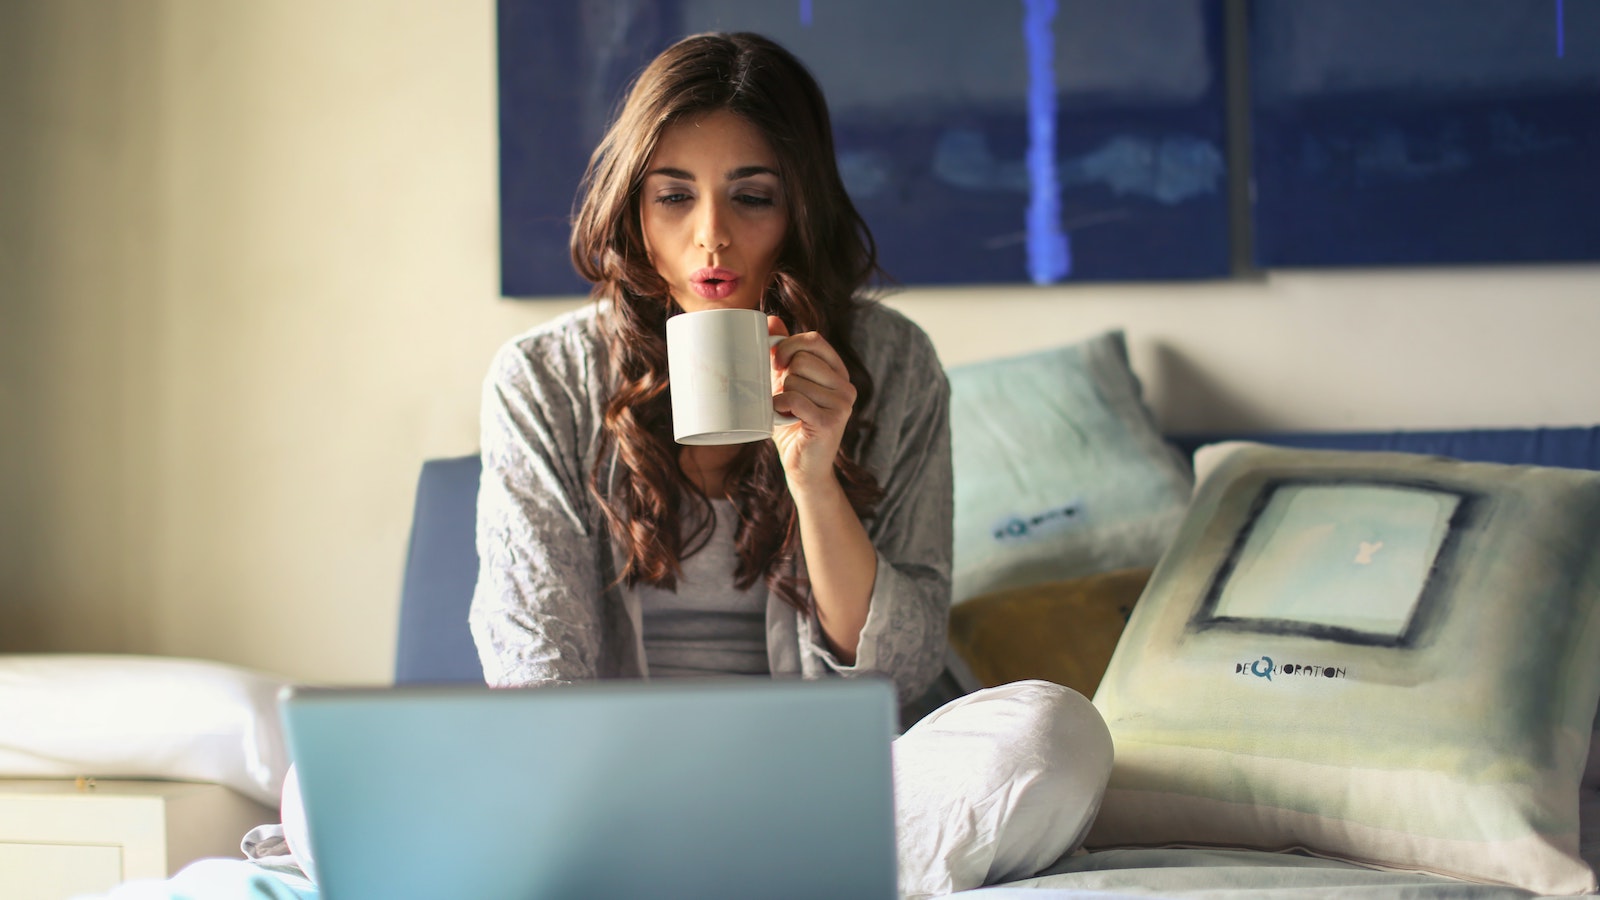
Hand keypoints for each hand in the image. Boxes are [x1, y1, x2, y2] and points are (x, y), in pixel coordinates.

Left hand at [767, 315, 856, 490]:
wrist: (803, 467)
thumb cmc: (792, 424)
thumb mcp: (785, 384)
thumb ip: (783, 354)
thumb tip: (770, 320)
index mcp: (838, 372)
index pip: (814, 339)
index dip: (789, 345)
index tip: (776, 362)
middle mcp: (846, 386)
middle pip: (802, 359)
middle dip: (783, 377)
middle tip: (784, 397)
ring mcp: (842, 404)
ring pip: (796, 380)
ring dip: (781, 396)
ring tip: (787, 413)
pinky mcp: (832, 421)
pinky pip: (795, 399)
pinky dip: (780, 407)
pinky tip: (783, 417)